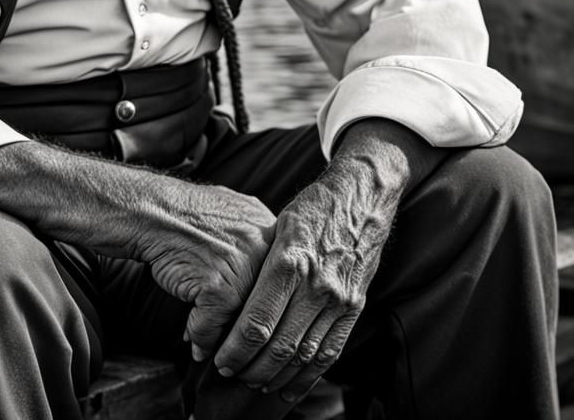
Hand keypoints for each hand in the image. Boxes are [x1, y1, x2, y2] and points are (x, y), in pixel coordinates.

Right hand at [137, 184, 277, 360]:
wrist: (151, 209)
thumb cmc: (183, 213)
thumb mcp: (230, 211)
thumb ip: (249, 239)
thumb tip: (254, 280)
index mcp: (270, 226)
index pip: (279, 278)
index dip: (259, 300)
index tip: (244, 312)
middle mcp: (265, 247)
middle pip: (266, 303)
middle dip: (245, 326)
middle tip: (230, 342)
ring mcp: (244, 268)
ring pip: (242, 323)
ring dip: (224, 339)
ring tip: (206, 340)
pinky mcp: (220, 289)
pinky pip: (212, 330)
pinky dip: (199, 336)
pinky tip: (189, 333)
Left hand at [209, 159, 398, 405]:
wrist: (361, 196)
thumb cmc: (311, 208)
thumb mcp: (276, 225)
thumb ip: (258, 263)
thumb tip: (226, 296)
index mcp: (289, 261)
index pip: (258, 321)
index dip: (236, 349)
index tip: (220, 359)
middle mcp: (316, 284)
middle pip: (280, 345)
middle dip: (252, 367)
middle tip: (233, 374)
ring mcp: (338, 299)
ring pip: (305, 355)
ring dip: (278, 377)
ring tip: (256, 383)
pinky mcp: (355, 306)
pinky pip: (331, 351)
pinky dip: (309, 376)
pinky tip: (291, 386)